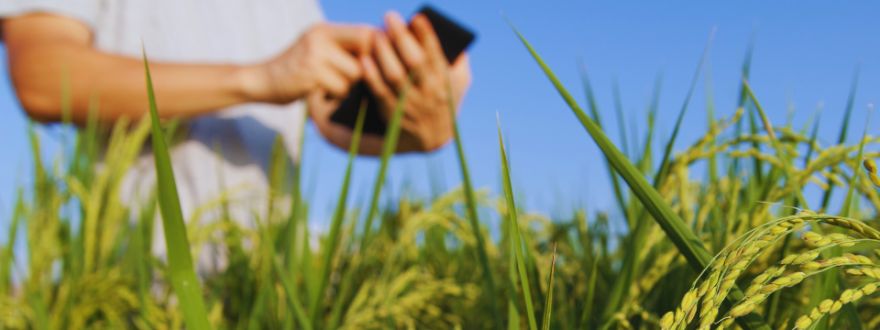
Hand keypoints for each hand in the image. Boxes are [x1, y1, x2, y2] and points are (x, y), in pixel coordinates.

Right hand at [247, 23, 375, 103]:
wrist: (261, 81)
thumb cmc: (296, 70)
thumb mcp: (318, 49)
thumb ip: (345, 48)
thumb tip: (384, 52)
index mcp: (325, 30)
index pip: (366, 32)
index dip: (377, 49)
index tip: (376, 65)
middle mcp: (320, 37)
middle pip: (366, 53)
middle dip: (366, 69)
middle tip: (355, 79)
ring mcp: (315, 55)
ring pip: (356, 74)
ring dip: (350, 86)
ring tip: (332, 86)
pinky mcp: (311, 75)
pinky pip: (342, 88)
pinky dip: (337, 96)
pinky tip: (323, 93)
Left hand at [362, 11, 471, 151]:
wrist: (433, 139)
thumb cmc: (445, 100)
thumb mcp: (460, 82)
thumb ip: (459, 60)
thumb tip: (452, 36)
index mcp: (445, 81)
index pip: (436, 54)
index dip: (426, 35)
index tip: (417, 17)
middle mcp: (429, 93)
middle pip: (414, 62)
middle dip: (401, 37)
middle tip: (389, 16)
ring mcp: (410, 104)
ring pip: (395, 76)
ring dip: (384, 52)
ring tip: (376, 34)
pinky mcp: (392, 113)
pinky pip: (380, 92)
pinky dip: (372, 76)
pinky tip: (365, 59)